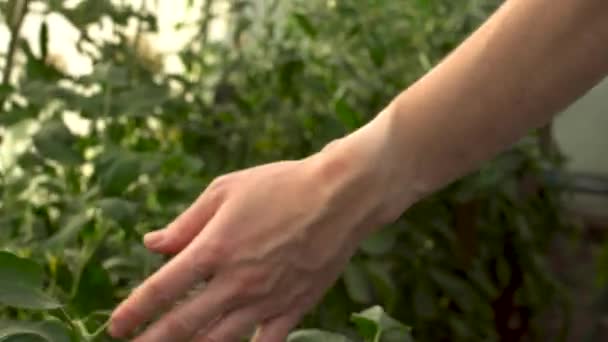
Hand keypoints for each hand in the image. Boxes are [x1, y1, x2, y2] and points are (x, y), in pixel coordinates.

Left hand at [108, 138, 397, 341]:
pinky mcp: (293, 308)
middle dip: (152, 341)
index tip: (116, 326)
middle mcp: (236, 281)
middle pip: (182, 324)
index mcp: (214, 248)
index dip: (133, 312)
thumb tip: (152, 244)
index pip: (161, 289)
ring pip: (219, 341)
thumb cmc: (281, 185)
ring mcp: (266, 299)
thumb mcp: (226, 191)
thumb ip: (186, 223)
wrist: (340, 197)